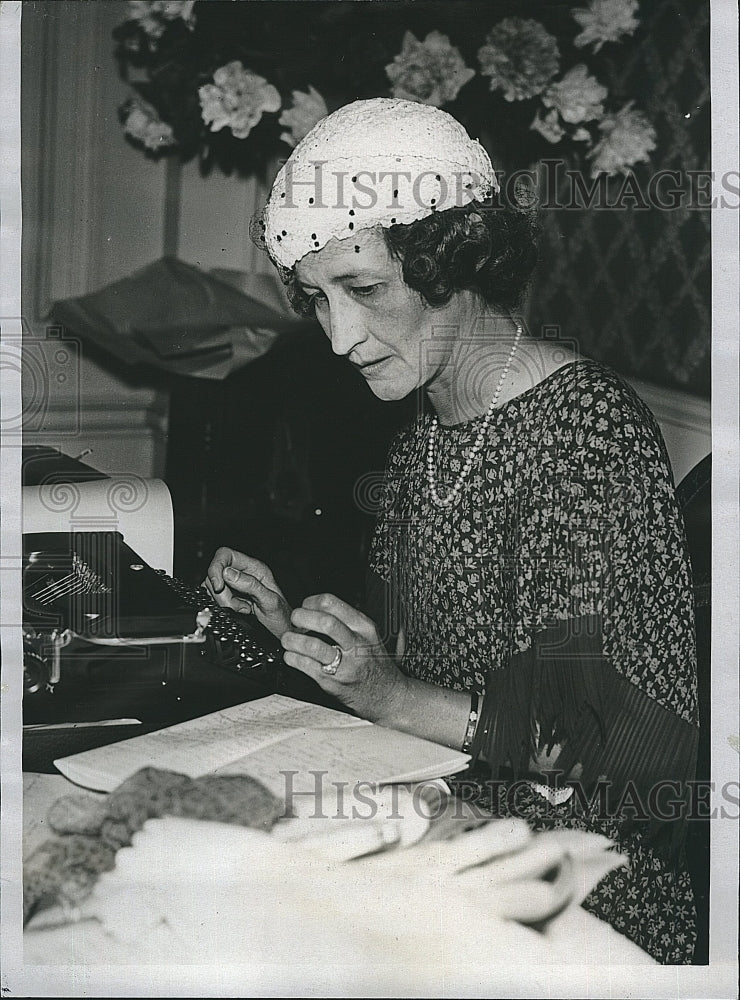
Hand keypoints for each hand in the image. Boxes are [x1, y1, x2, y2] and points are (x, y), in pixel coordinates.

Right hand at [202, 547, 291, 639]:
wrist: (282, 629)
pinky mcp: (230, 596)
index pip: (225, 555)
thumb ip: (250, 585)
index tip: (219, 586)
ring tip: (242, 609)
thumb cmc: (282, 615)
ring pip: (213, 587)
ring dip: (224, 601)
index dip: (216, 568)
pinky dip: (223, 607)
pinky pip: (215, 597)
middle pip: (216, 573)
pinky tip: (239, 611)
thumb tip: (227, 573)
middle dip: (222, 593)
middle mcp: (243, 573)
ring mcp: (235, 585)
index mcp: (254, 567)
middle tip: (238, 606)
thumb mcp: (269, 600)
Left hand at [280, 593, 407, 721]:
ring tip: (288, 639)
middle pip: (324, 622)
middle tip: (294, 621)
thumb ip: (346, 620)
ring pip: (313, 645)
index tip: (305, 607)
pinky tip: (292, 656)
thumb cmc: (373, 662)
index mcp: (364, 627)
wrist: (386, 694)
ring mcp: (345, 664)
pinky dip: (292, 658)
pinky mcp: (333, 682)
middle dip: (301, 618)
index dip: (311, 602)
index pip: (332, 603)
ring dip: (293, 640)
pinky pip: (305, 666)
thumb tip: (313, 609)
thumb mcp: (368, 634)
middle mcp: (356, 644)